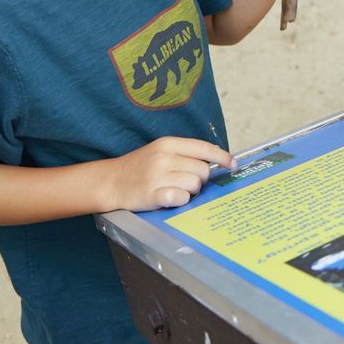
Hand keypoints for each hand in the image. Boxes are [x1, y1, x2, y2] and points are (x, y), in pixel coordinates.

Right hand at [108, 136, 233, 209]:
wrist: (110, 181)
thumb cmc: (139, 168)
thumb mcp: (160, 151)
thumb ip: (184, 154)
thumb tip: (215, 161)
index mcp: (168, 143)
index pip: (204, 148)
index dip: (222, 157)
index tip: (232, 164)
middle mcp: (164, 157)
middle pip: (203, 170)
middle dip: (201, 179)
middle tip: (187, 183)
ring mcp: (157, 176)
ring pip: (194, 185)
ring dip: (190, 191)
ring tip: (175, 190)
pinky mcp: (152, 194)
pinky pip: (181, 198)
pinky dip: (180, 200)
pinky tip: (170, 198)